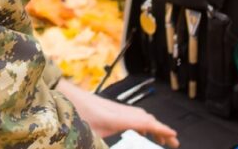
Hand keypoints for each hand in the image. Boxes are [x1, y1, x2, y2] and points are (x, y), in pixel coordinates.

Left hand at [56, 79, 179, 147]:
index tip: (174, 136)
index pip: (145, 123)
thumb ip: (102, 145)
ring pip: (139, 115)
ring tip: (159, 138)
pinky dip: (141, 122)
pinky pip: (131, 114)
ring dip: (151, 125)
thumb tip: (110, 146)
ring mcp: (114, 107)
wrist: (63, 95)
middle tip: (172, 142)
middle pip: (146, 118)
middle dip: (161, 130)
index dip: (162, 130)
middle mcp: (119, 110)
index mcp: (117, 118)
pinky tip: (139, 130)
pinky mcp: (109, 107)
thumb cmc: (74, 113)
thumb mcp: (90, 135)